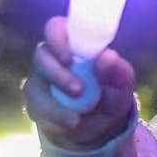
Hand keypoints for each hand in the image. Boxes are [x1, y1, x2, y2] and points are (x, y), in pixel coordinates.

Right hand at [24, 16, 137, 150]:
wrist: (101, 129)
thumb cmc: (111, 96)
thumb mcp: (121, 85)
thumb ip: (117, 71)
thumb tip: (107, 55)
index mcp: (73, 44)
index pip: (56, 28)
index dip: (56, 38)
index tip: (69, 57)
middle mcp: (52, 59)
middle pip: (41, 56)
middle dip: (58, 74)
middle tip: (78, 90)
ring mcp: (40, 81)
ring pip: (34, 86)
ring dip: (54, 104)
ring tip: (78, 120)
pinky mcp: (35, 103)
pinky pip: (35, 109)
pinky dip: (54, 118)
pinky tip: (71, 124)